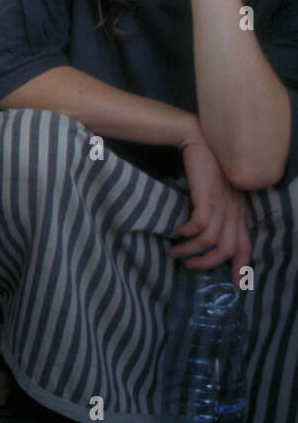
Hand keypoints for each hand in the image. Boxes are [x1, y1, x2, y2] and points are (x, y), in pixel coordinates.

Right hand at [172, 134, 251, 279]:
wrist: (198, 140)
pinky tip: (176, 232)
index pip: (246, 244)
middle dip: (209, 264)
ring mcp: (222, 203)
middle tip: (190, 266)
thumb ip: (215, 209)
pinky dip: (187, 233)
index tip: (234, 282)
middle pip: (228, 248)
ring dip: (191, 251)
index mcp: (238, 210)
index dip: (241, 265)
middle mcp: (234, 209)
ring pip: (212, 240)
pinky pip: (199, 225)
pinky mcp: (207, 197)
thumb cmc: (203, 166)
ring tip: (176, 252)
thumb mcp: (214, 191)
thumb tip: (205, 234)